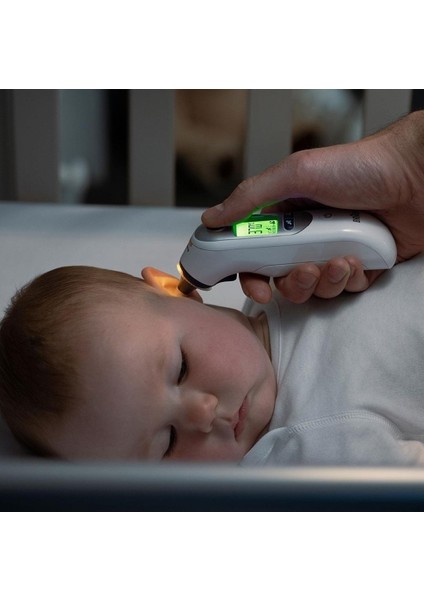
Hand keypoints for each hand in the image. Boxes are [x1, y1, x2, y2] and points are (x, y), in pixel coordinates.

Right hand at [202, 111, 423, 302]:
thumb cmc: (359, 166)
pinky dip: (350, 279)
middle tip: (303, 270)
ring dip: (323, 281)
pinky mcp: (362, 265)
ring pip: (315, 287)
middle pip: (284, 278)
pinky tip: (358, 259)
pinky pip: (346, 289)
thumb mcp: (296, 173)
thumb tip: (212, 218)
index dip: (251, 274)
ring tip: (339, 260)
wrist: (416, 175)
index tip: (255, 286)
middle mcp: (308, 236)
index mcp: (286, 215)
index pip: (255, 253)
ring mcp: (334, 251)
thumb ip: (250, 197)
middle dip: (292, 283)